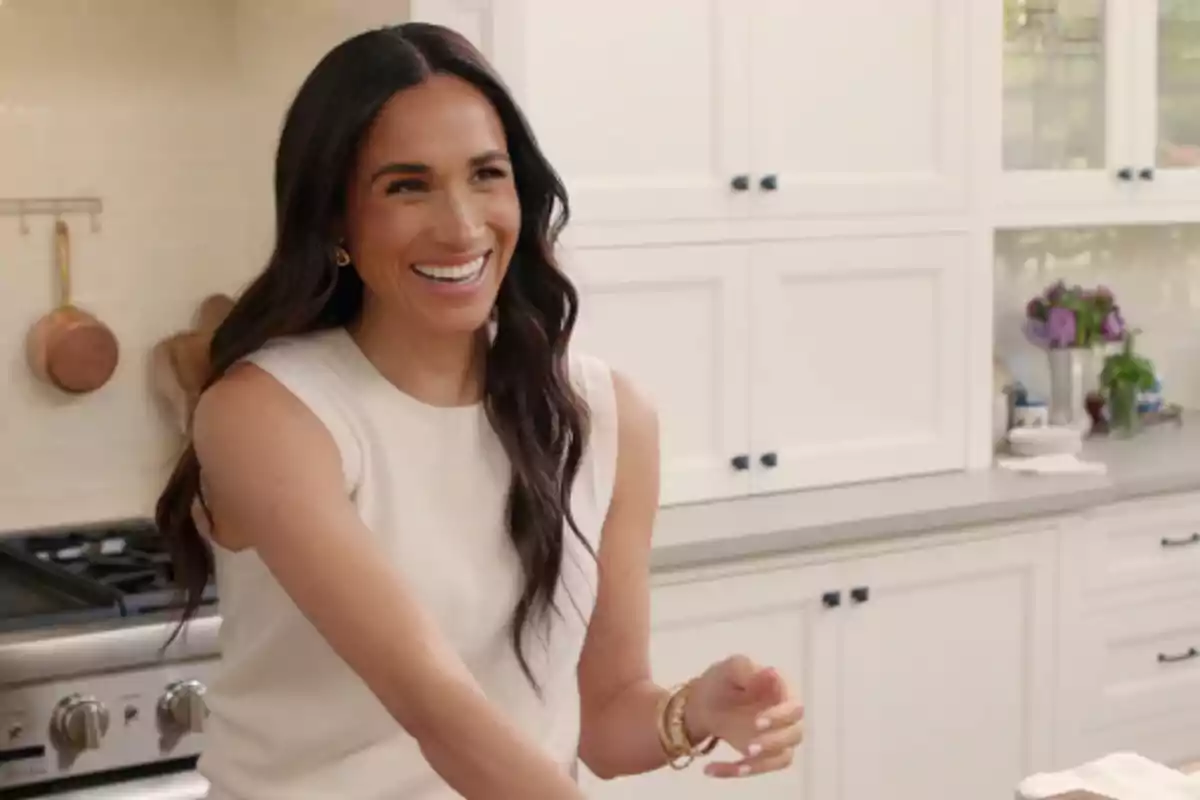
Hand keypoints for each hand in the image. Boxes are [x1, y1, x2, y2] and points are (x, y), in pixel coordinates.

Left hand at [686, 654, 802, 778]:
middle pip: (794, 735)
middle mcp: (785, 715)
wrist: (704, 703)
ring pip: (783, 756)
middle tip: (749, 748)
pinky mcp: (766, 754)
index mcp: (781, 691)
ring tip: (737, 766)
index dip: (779, 717)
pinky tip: (713, 768)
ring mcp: (778, 736)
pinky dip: (739, 771)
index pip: (794, 708)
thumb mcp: (729, 670)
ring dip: (761, 764)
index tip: (757, 723)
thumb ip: (748, 670)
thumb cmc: (722, 681)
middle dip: (773, 743)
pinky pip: (761, 768)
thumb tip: (772, 672)